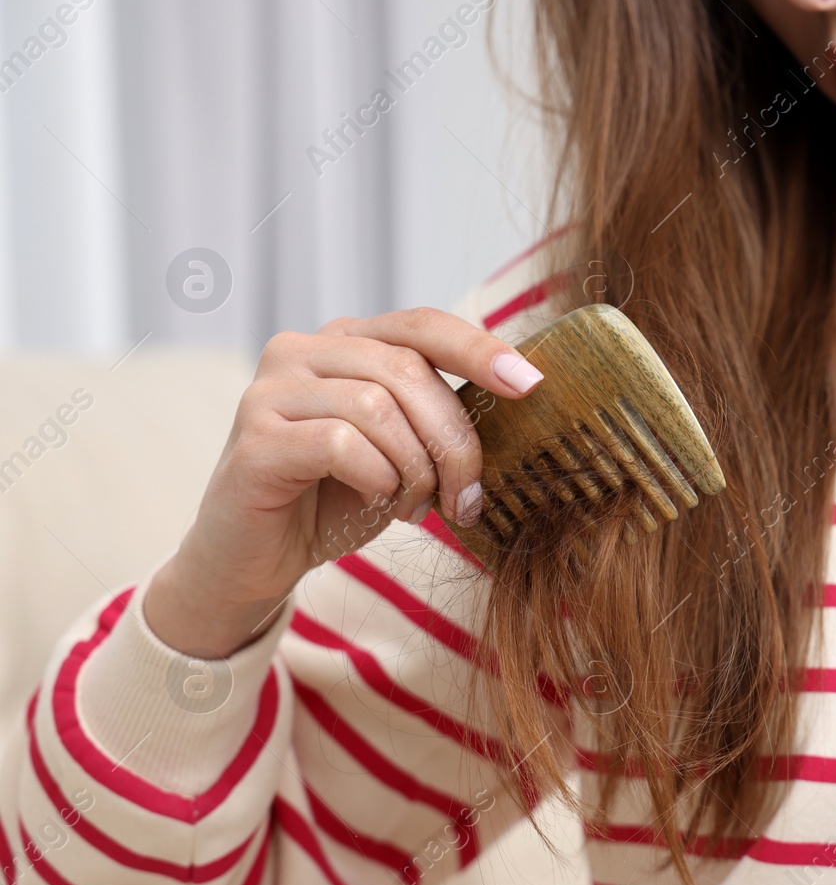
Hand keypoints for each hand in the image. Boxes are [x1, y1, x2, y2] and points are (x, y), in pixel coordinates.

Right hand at [145, 308, 542, 657]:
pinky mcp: (254, 436)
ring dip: (415, 468)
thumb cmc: (337, 500)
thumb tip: (517, 399)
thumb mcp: (403, 451)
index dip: (480, 349)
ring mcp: (272, 389)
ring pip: (379, 408)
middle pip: (409, 371)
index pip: (423, 326)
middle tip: (466, 497)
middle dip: (454, 441)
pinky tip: (376, 504)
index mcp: (347, 342)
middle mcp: (303, 350)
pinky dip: (376, 479)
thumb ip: (438, 418)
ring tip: (414, 506)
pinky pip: (342, 444)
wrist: (256, 559)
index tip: (531, 384)